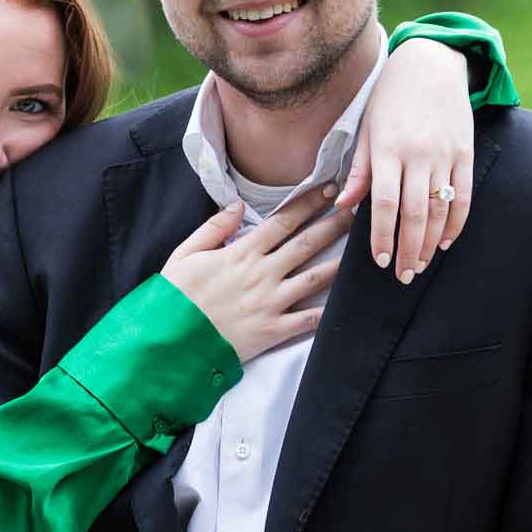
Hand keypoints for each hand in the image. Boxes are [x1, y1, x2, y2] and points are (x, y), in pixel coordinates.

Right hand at [160, 186, 353, 361]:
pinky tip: (348, 301)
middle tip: (355, 211)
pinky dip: (329, 311)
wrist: (170, 341)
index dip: (308, 203)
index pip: (283, 221)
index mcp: (241, 253)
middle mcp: (262, 274)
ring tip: (361, 250)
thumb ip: (214, 228)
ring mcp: (271, 302)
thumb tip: (238, 205)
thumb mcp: (185, 254)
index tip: (327, 190)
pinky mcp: (274, 330)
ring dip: (340, 262)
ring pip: (315, 278)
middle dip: (334, 224)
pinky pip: (308, 319)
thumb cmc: (174, 298)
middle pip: (307, 243)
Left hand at [338, 37, 474, 283]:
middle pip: (415, 214)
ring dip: (431, 243)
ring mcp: (444, 154)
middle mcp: (417, 154)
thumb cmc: (390, 97)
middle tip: (403, 276)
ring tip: (421, 265)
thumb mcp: (367, 128)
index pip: (385, 203)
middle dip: (409, 250)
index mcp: (388, 149)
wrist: (431, 62)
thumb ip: (359, 170)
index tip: (381, 260)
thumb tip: (343, 206)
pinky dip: (457, 223)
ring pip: (440, 210)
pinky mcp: (465, 152)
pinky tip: (447, 242)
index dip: (383, 235)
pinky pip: (464, 195)